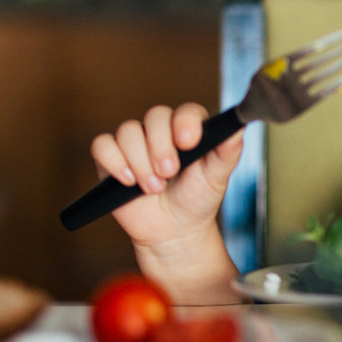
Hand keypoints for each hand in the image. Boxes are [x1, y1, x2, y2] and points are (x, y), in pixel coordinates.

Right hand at [90, 103, 242, 301]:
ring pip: (128, 131)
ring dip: (140, 161)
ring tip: (154, 187)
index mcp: (189, 129)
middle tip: (169, 173)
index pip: (186, 110)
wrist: (173, 231)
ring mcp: (134, 143)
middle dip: (161, 147)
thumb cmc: (197, 199)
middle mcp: (160, 131)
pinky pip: (102, 145)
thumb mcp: (217, 177)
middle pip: (154, 117)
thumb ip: (228, 151)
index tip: (188, 143)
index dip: (185, 122)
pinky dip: (114, 161)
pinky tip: (128, 181)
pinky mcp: (111, 159)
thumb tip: (239, 127)